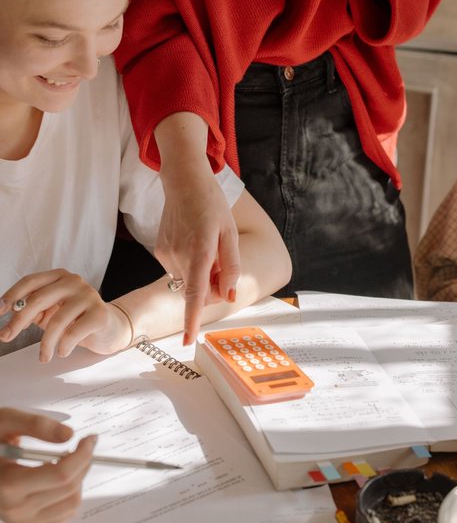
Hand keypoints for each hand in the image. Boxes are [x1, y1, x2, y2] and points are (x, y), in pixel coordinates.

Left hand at [0, 271, 130, 360]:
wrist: (110, 327)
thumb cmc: (77, 319)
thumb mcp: (52, 312)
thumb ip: (34, 311)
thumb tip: (10, 320)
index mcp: (59, 277)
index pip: (30, 281)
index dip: (12, 295)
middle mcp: (73, 281)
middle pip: (38, 299)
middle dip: (18, 321)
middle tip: (6, 337)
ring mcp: (88, 295)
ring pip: (56, 321)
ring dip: (45, 344)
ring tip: (44, 357)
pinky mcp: (99, 313)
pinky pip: (73, 333)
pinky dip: (63, 346)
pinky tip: (63, 351)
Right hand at [0, 408, 95, 522]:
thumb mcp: (7, 421)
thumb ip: (37, 425)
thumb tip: (69, 435)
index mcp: (9, 485)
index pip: (61, 475)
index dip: (82, 454)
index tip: (90, 439)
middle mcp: (16, 509)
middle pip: (69, 488)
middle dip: (84, 462)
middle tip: (83, 444)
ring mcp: (23, 522)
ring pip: (71, 504)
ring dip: (79, 478)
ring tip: (68, 460)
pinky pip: (64, 514)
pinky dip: (71, 494)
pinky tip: (60, 477)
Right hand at [156, 162, 240, 344]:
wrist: (183, 182)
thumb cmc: (211, 206)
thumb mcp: (230, 234)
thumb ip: (230, 267)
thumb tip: (228, 296)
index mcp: (200, 252)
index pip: (194, 294)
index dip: (192, 319)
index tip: (188, 340)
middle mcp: (179, 256)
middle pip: (198, 291)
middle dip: (212, 288)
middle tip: (222, 264)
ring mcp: (166, 254)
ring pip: (188, 281)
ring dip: (201, 275)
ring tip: (207, 247)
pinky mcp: (160, 251)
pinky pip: (179, 270)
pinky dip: (190, 266)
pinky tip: (194, 242)